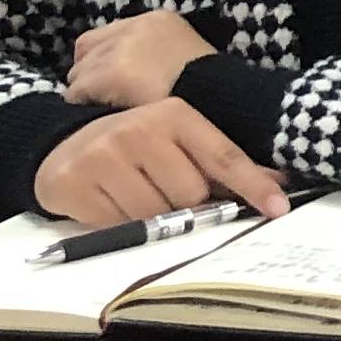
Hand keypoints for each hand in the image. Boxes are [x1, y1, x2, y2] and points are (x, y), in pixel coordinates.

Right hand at [31, 102, 293, 229]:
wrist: (62, 144)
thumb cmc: (135, 147)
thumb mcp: (178, 142)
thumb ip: (222, 163)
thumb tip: (277, 185)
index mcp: (175, 115)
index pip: (224, 156)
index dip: (252, 186)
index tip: (278, 209)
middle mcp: (139, 129)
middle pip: (190, 195)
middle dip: (186, 206)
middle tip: (165, 193)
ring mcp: (103, 154)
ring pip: (153, 214)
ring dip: (151, 219)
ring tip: (134, 196)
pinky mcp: (72, 182)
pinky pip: (115, 225)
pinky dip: (118, 224)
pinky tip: (108, 202)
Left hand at [67, 8, 216, 113]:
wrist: (227, 104)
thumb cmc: (212, 92)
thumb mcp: (188, 60)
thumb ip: (156, 57)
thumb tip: (126, 75)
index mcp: (157, 21)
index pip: (103, 36)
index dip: (100, 61)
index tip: (108, 83)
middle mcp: (135, 28)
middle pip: (87, 53)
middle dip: (92, 78)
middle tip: (107, 102)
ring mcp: (122, 50)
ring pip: (79, 75)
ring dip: (88, 95)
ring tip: (108, 113)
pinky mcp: (111, 74)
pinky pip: (78, 94)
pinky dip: (86, 107)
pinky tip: (104, 118)